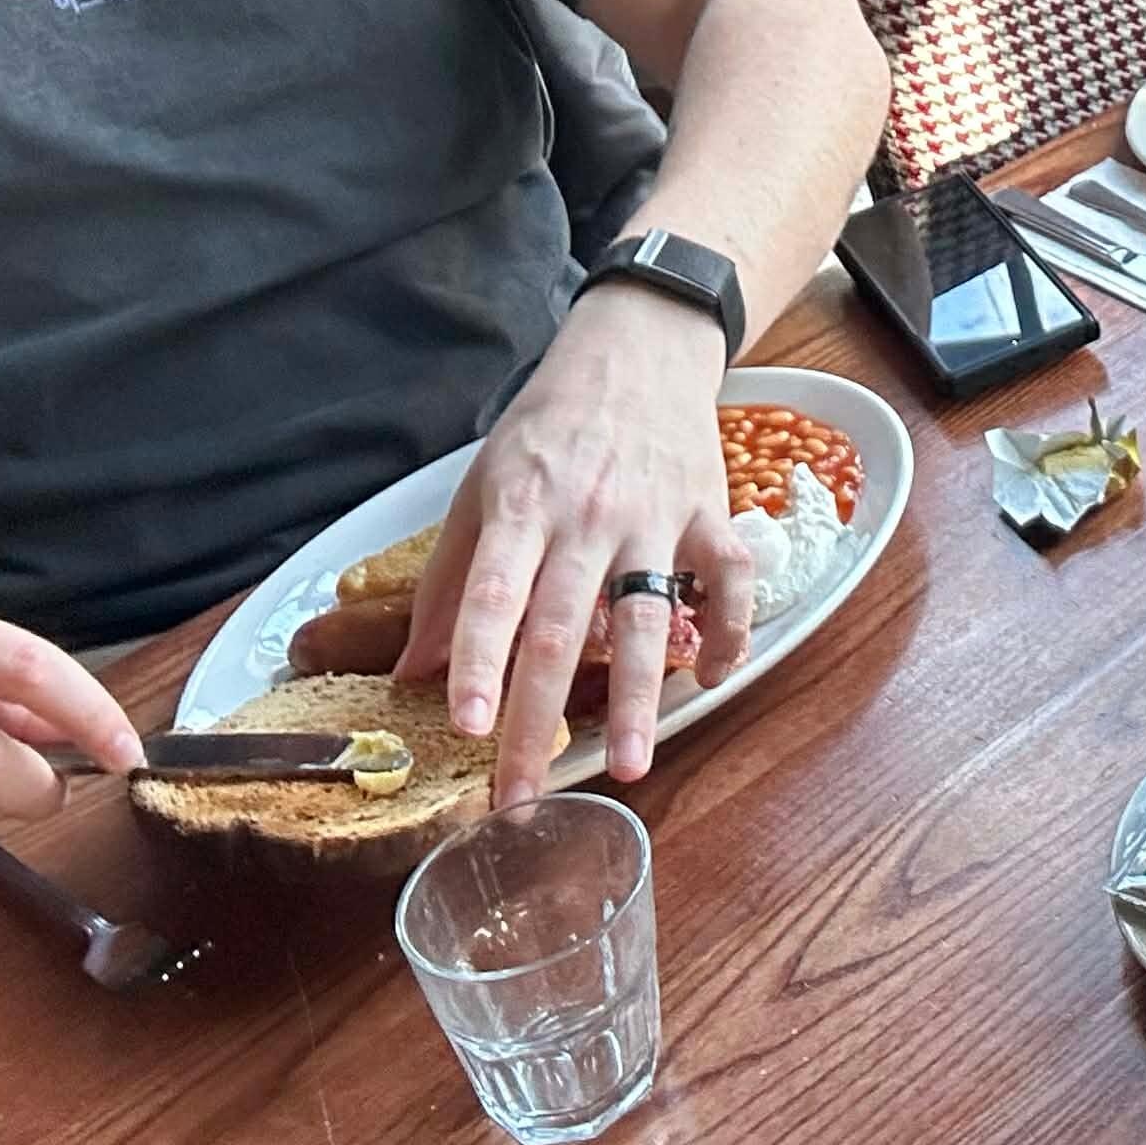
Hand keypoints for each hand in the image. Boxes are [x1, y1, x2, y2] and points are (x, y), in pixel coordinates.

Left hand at [400, 285, 749, 802]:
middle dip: (540, 720)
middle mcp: (587, 515)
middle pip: (561, 628)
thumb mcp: (482, 484)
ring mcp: (655, 516)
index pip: (494, 592)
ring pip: (646, 619)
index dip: (477, 659)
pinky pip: (731, 580)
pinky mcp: (710, 513)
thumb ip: (448, 578)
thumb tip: (413, 668)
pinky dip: (730, 632)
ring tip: (627, 768)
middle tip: (522, 795)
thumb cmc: (549, 425)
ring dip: (638, 699)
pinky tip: (711, 678)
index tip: (464, 724)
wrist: (637, 349)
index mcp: (521, 505)